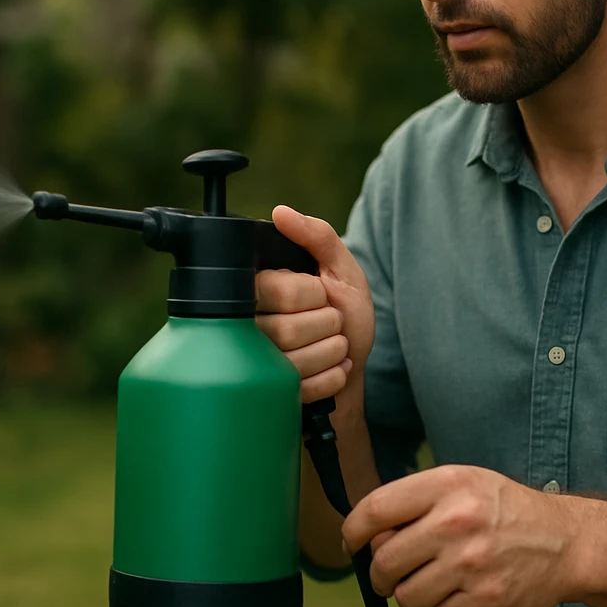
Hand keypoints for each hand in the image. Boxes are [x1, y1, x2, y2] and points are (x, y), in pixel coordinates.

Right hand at [255, 205, 374, 405]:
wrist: (354, 364)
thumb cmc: (347, 313)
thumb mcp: (342, 269)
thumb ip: (318, 237)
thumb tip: (280, 212)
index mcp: (263, 288)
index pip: (276, 289)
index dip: (312, 294)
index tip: (321, 296)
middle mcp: (252, 325)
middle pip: (285, 330)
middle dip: (327, 325)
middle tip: (332, 322)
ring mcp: (260, 365)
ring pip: (292, 363)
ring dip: (331, 353)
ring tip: (334, 345)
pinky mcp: (273, 394)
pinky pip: (302, 389)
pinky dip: (332, 378)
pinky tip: (333, 369)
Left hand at [342, 465, 576, 606]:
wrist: (564, 541)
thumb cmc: (503, 510)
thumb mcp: (462, 482)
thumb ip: (414, 501)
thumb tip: (365, 533)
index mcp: (447, 485)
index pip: (376, 510)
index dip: (353, 531)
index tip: (351, 543)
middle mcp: (457, 522)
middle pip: (384, 561)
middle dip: (380, 574)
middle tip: (391, 573)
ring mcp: (471, 564)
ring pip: (405, 596)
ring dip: (410, 594)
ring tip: (432, 581)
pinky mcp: (485, 600)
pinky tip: (455, 593)